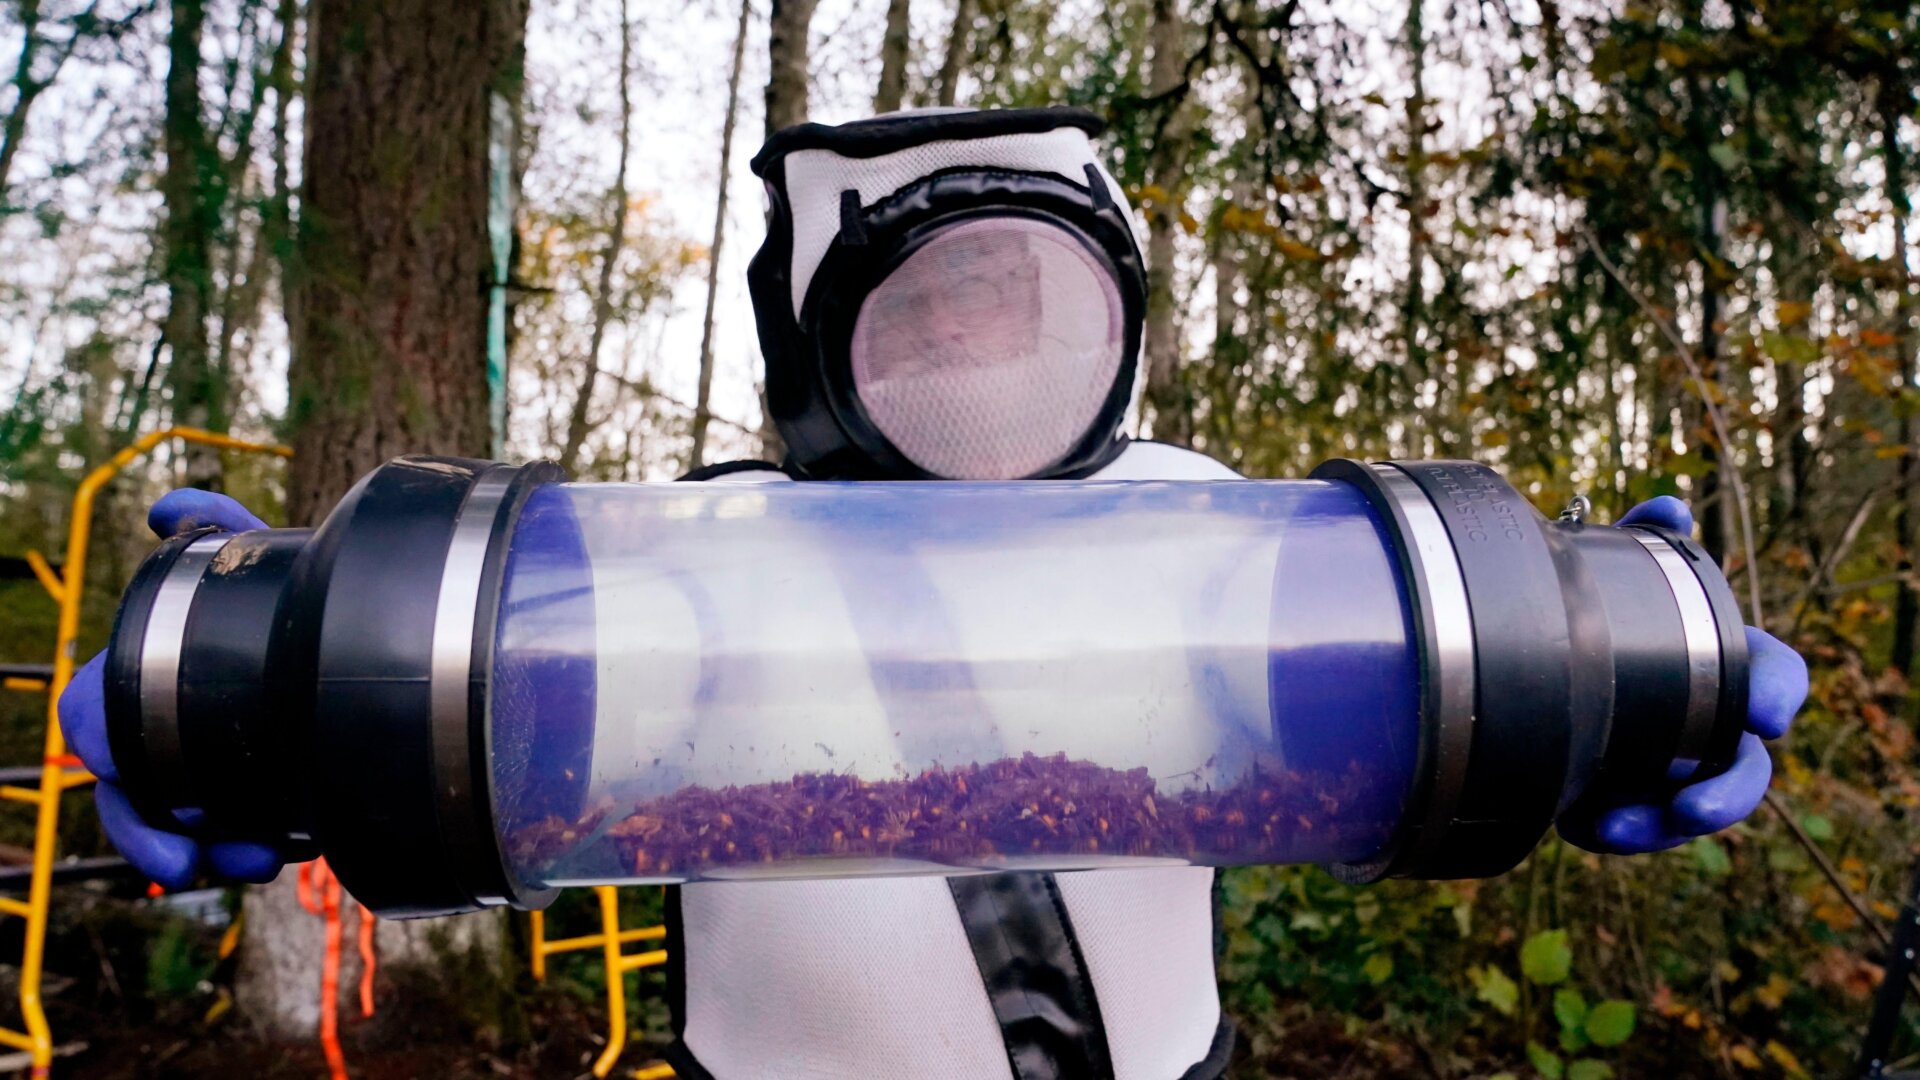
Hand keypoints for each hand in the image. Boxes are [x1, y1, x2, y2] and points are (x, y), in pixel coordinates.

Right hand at [58, 490, 284, 887]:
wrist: (360, 639)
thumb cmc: (284, 594)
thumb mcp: (256, 559)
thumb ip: (216, 525)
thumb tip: (167, 508)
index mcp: (141, 681)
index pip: (95, 728)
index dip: (105, 755)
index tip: (120, 764)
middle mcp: (166, 734)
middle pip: (135, 803)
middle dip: (154, 835)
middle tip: (193, 862)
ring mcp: (210, 771)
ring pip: (188, 832)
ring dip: (214, 851)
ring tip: (260, 861)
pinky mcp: (258, 797)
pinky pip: (240, 836)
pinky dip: (254, 846)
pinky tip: (288, 849)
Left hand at [1558, 495, 1808, 854]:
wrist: (1536, 673)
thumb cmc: (1602, 622)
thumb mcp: (1613, 577)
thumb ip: (1642, 541)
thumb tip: (1670, 508)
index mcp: (1722, 668)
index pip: (1773, 678)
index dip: (1780, 693)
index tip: (1768, 715)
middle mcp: (1709, 728)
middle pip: (1746, 770)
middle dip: (1728, 794)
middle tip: (1692, 807)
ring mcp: (1673, 771)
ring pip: (1689, 812)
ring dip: (1661, 827)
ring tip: (1617, 829)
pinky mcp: (1628, 803)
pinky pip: (1632, 829)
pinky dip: (1609, 829)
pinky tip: (1579, 825)